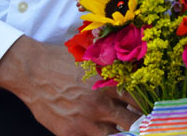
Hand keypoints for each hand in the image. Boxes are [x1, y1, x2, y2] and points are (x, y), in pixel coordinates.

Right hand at [0, 36, 137, 135]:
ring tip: (123, 127)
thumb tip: (139, 73)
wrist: (32, 72)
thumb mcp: (95, 59)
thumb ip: (116, 69)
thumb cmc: (64, 62)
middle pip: (133, 122)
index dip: (149, 106)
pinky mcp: (70, 134)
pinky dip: (99, 135)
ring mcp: (84, 122)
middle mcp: (100, 105)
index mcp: (110, 84)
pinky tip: (102, 129)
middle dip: (140, 123)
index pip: (141, 101)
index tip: (154, 109)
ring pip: (115, 135)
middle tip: (144, 123)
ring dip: (121, 131)